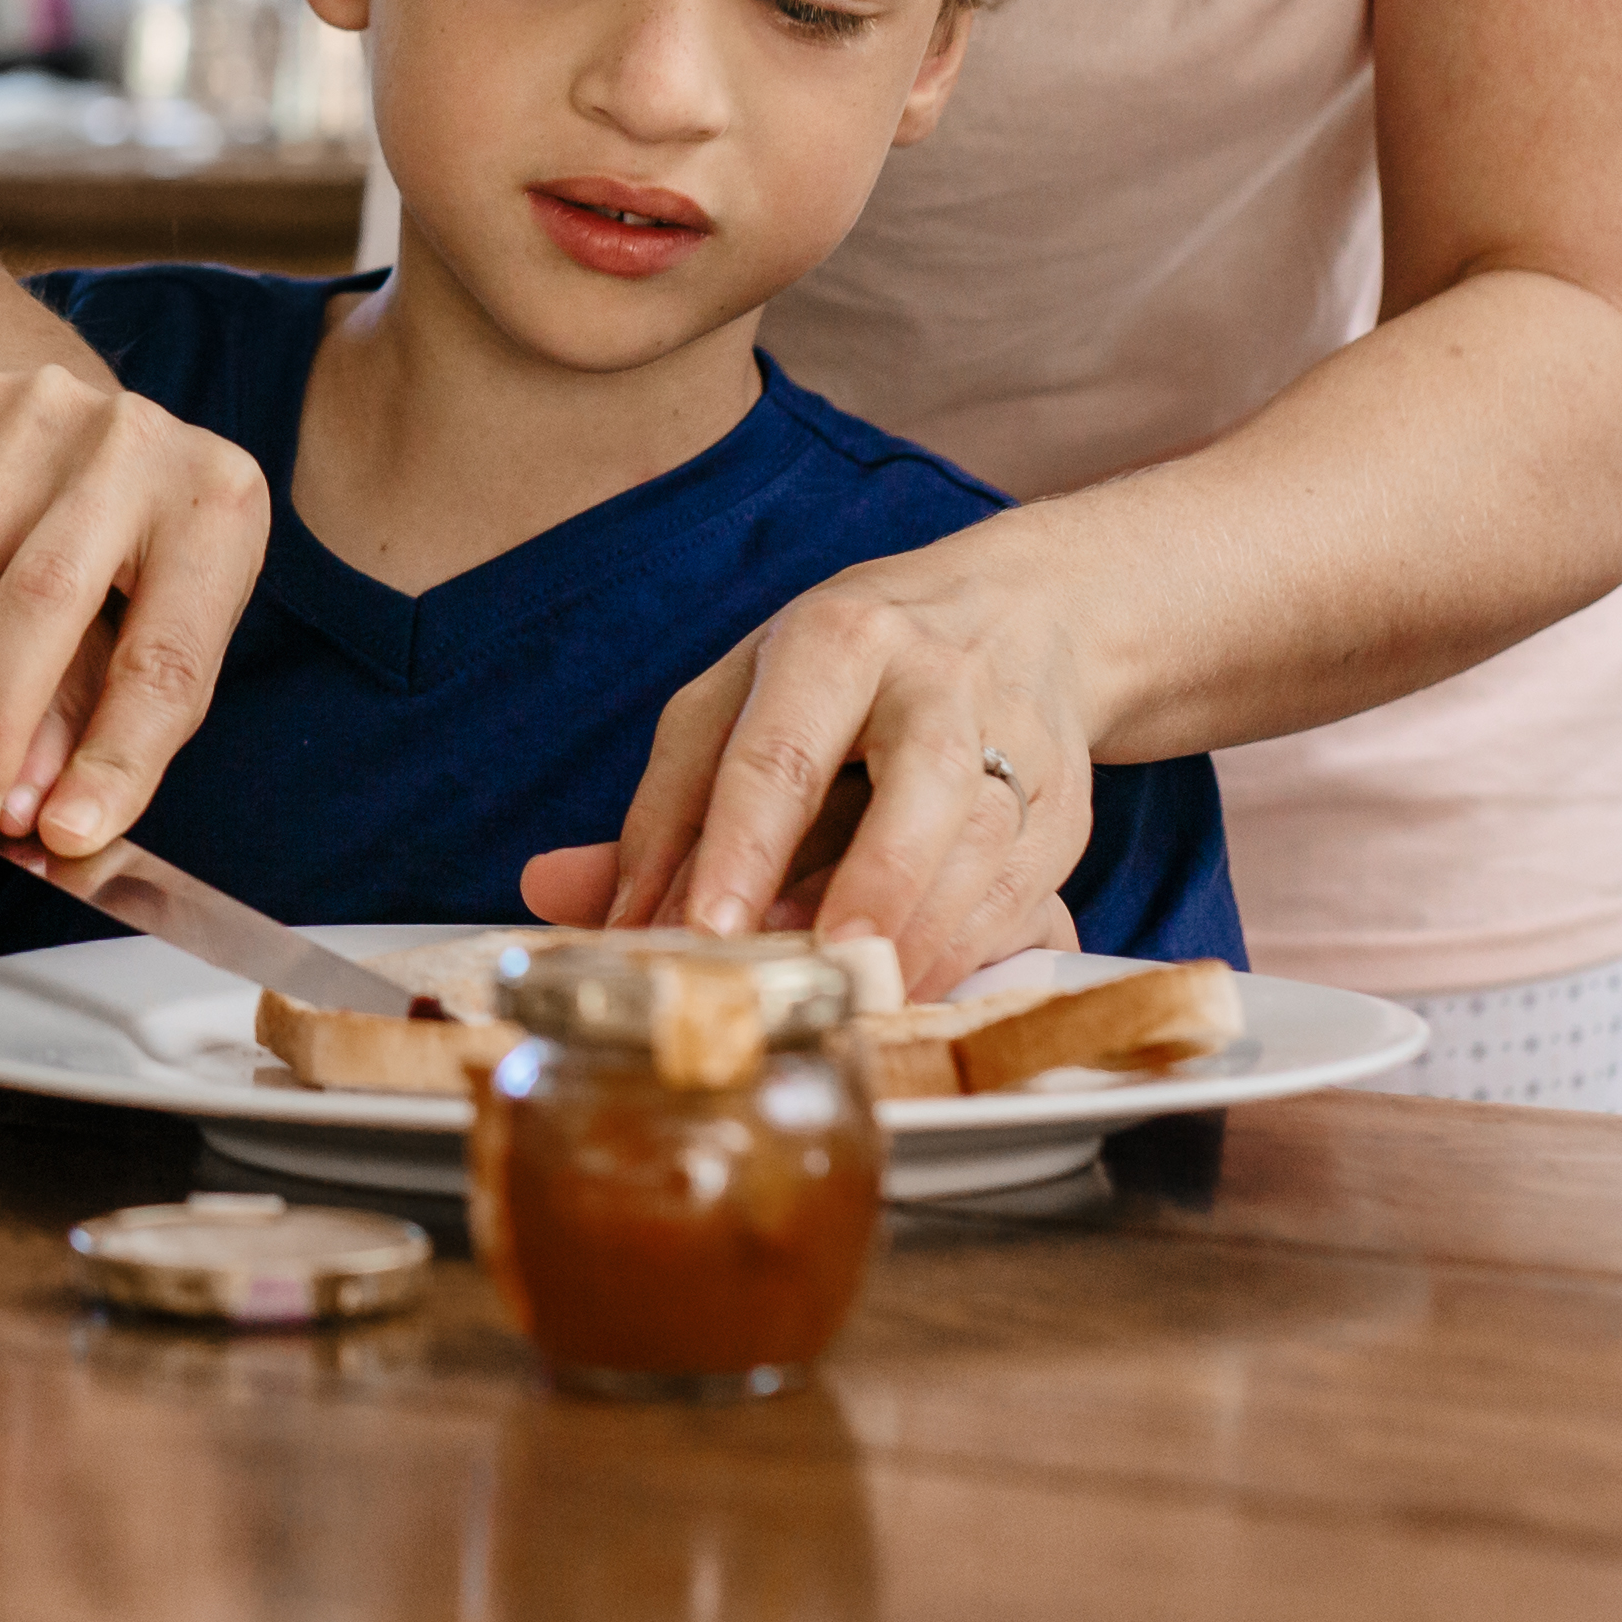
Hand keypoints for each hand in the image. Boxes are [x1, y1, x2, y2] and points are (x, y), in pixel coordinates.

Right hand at [0, 364, 269, 865]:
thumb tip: (51, 833)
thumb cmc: (142, 564)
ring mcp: (41, 406)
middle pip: (43, 600)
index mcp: (216, 510)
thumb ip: (114, 731)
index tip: (63, 837)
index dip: (114, 755)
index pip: (166, 655)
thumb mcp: (164, 636)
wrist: (101, 436)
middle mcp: (134, 443)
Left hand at [563, 529, 1102, 997]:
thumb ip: (662, 805)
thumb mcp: (742, 701)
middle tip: (821, 973)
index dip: (743, 847)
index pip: (784, 748)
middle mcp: (938, 681)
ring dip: (915, 944)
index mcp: (837, 638)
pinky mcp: (1067, 810)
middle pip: (920, 790)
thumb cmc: (847, 672)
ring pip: (980, 856)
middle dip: (871, 890)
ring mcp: (1019, 742)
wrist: (1023, 619)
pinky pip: (1021, 901)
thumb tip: (555, 894)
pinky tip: (910, 989)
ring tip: (848, 1002)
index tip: (706, 930)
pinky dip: (963, 957)